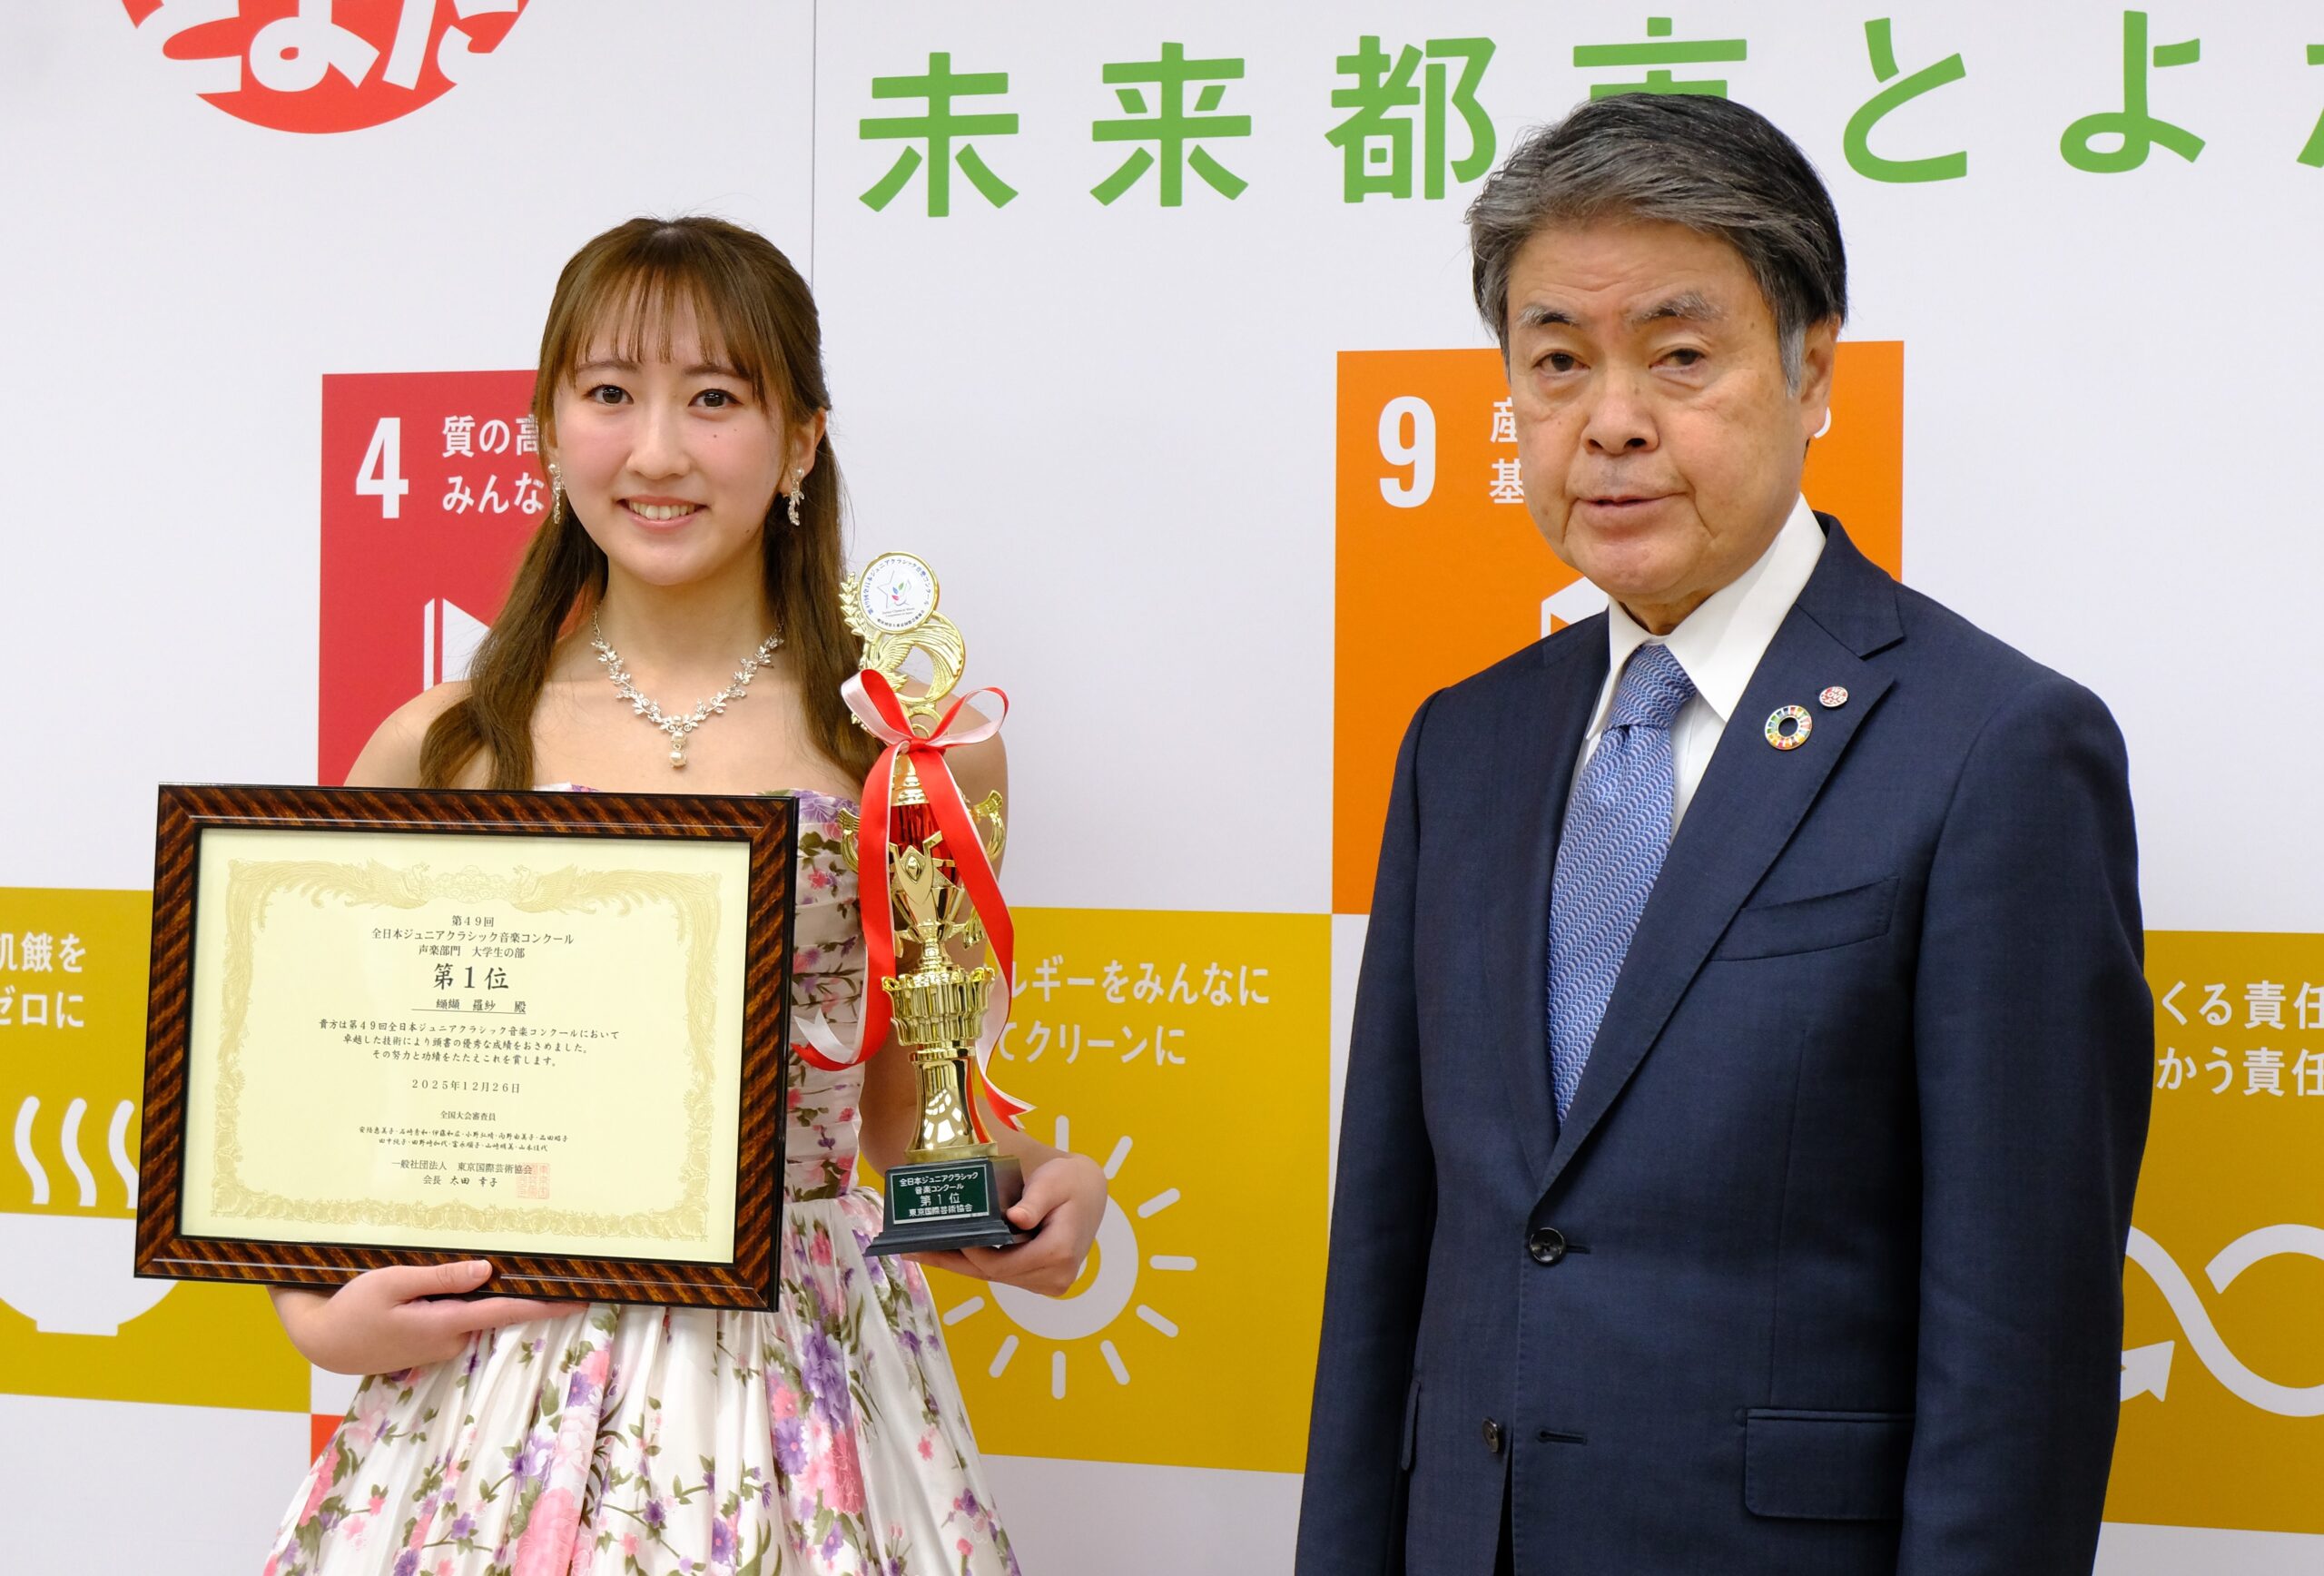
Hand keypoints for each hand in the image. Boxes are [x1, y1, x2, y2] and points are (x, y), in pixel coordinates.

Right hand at [271, 1260, 567, 1375]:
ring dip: (490, 1293)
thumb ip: (441, 1277)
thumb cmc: (352, 1307)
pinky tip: (466, 1278)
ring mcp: (441, 1343)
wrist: (322, 1340)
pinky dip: (467, 1300)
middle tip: (554, 1264)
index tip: (580, 1299)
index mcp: (444, 1323)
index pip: (506, 1312)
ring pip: (477, 1312)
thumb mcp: (392, 1282)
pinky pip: (459, 1316)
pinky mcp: (430, 1342)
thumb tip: (487, 1271)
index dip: (545, 1305)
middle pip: (497, 1310)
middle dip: (523, 1290)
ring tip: (512, 1261)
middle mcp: (450, 1338)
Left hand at [910, 1153, 1106, 1295]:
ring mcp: (1048, 1282)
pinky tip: (946, 1254)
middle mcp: (1055, 1277)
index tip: (945, 1235)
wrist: (1090, 1190)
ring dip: (959, 1265)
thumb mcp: (1055, 1182)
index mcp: (1058, 1253)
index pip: (1002, 1265)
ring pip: (994, 1277)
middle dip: (953, 1261)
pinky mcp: (1040, 1279)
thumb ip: (1036, 1201)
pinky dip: (975, 1263)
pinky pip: (1002, 1273)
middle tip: (913, 1249)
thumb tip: (1018, 1219)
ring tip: (920, 1251)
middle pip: (993, 1275)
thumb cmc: (1071, 1181)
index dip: (971, 1253)